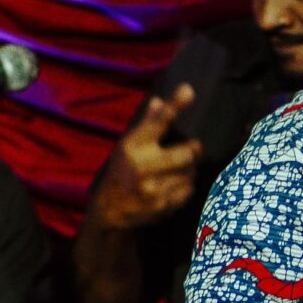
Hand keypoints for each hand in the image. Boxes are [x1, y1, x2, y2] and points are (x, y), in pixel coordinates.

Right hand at [88, 84, 203, 232]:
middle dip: (193, 150)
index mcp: (132, 147)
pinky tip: (173, 185)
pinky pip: (188, 190)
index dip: (174, 106)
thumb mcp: (127, 146)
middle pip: (187, 153)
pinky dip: (186, 186)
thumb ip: (146, 124)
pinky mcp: (163, 206)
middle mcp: (142, 166)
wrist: (110, 211)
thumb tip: (159, 101)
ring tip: (177, 169)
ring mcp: (153, 188)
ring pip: (190, 172)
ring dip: (189, 169)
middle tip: (193, 148)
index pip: (157, 123)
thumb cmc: (121, 171)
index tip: (189, 91)